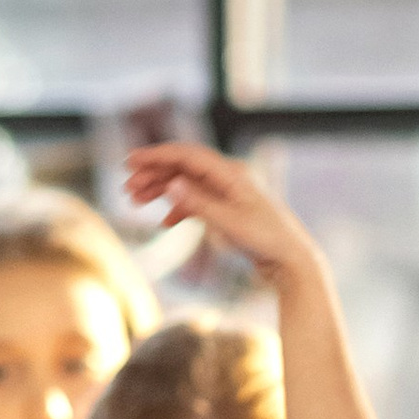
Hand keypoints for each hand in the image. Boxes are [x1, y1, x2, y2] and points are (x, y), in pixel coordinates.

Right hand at [124, 141, 317, 285]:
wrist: (292, 263)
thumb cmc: (266, 242)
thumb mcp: (229, 224)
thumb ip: (198, 204)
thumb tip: (171, 185)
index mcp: (232, 174)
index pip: (187, 155)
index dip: (156, 156)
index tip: (130, 161)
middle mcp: (230, 178)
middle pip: (183, 167)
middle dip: (153, 175)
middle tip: (127, 188)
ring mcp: (229, 193)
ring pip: (187, 184)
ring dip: (161, 190)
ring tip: (136, 201)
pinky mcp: (229, 209)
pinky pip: (197, 201)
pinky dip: (179, 209)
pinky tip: (165, 223)